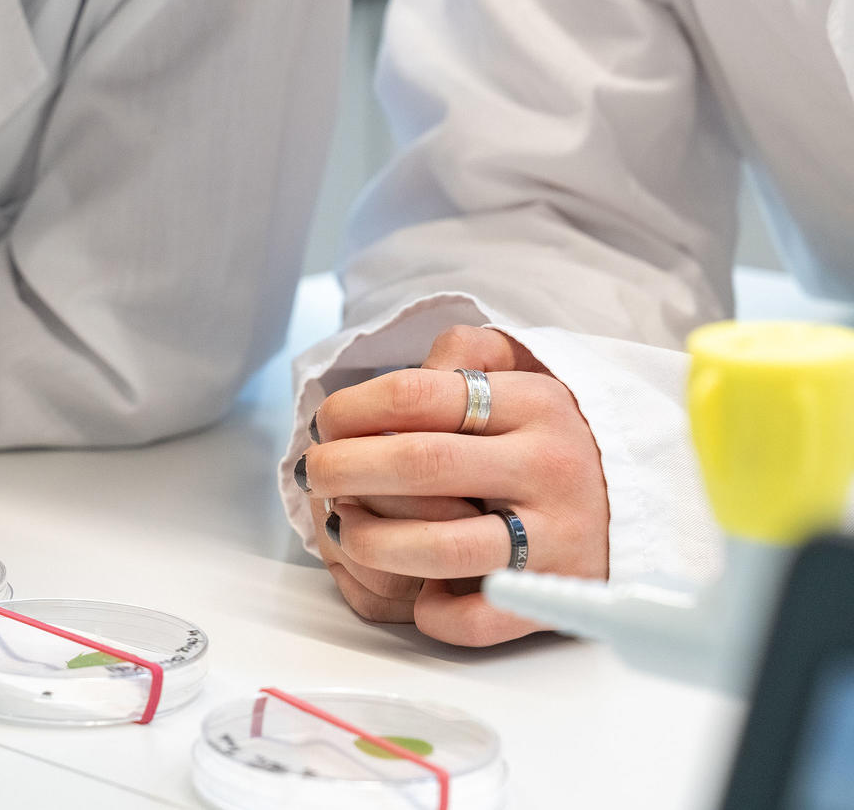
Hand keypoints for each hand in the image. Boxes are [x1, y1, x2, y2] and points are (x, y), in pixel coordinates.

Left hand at [298, 326, 610, 645]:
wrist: (657, 501)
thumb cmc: (562, 436)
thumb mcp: (529, 374)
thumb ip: (467, 355)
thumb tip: (413, 365)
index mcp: (535, 403)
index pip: (415, 395)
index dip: (350, 409)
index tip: (326, 424)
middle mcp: (548, 466)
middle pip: (417, 464)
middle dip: (343, 469)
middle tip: (316, 474)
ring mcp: (557, 537)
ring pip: (441, 546)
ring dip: (371, 540)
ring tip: (344, 528)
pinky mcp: (558, 598)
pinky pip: (478, 617)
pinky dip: (434, 611)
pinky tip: (417, 591)